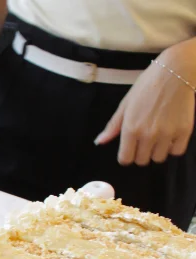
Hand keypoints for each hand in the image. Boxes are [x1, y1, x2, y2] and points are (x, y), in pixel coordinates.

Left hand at [95, 42, 195, 165]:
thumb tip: (99, 142)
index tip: (130, 149)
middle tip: (145, 140)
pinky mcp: (184, 131)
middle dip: (141, 153)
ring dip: (157, 151)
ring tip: (158, 137)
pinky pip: (177, 152)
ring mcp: (167, 134)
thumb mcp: (125, 104)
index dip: (126, 156)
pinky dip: (173, 147)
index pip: (125, 159)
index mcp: (131, 129)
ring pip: (159, 158)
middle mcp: (148, 135)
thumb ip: (113, 126)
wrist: (175, 72)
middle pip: (142, 161)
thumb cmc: (147, 86)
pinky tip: (171, 136)